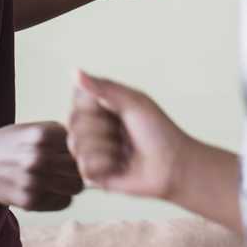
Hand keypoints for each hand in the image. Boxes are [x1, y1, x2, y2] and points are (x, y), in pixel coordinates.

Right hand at [0, 122, 83, 210]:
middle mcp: (38, 156)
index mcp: (41, 134)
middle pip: (81, 167)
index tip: (79, 151)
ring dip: (74, 183)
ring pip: (75, 186)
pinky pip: (62, 202)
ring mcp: (33, 180)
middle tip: (75, 168)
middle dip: (81, 167)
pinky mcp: (28, 200)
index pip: (82, 144)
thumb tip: (96, 147)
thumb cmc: (10, 142)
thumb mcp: (33, 129)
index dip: (84, 148)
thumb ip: (61, 136)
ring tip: (65, 178)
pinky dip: (61, 197)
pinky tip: (51, 189)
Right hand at [67, 70, 190, 199]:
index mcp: (99, 105)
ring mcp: (89, 151)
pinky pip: (85, 168)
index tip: (119, 110)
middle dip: (103, 129)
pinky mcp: (92, 175)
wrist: (173, 165)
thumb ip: (103, 87)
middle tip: (125, 133)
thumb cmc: (158, 130)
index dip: (97, 106)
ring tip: (124, 151)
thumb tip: (74, 71)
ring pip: (77, 146)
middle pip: (73, 123)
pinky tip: (120, 166)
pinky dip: (107, 166)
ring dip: (107, 148)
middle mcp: (90, 126)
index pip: (76, 99)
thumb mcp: (133, 102)